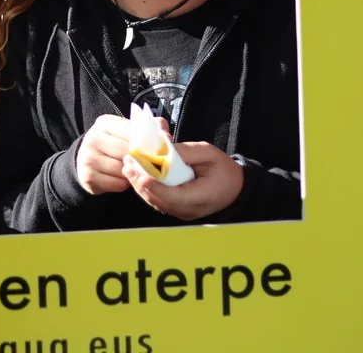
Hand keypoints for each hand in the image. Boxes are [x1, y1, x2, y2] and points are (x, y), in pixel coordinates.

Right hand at [77, 114, 160, 194]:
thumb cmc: (115, 145)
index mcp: (104, 123)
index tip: (157, 150)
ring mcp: (87, 158)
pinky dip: (124, 185)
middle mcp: (93, 138)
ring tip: (134, 171)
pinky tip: (122, 179)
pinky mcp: (88, 176)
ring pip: (123, 169)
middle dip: (141, 160)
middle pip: (127, 152)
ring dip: (132, 173)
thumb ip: (151, 129)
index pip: (132, 132)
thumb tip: (167, 137)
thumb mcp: (128, 132)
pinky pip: (117, 184)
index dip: (147, 142)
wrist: (88, 161)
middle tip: (149, 164)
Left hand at [122, 141, 243, 220]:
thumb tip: (162, 150)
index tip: (142, 175)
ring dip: (140, 185)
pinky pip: (157, 200)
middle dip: (141, 182)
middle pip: (159, 200)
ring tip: (128, 167)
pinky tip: (137, 175)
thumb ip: (186, 152)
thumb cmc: (223, 170)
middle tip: (128, 165)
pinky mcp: (176, 209)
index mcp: (202, 197)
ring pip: (155, 201)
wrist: (234, 188)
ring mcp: (181, 211)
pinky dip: (146, 188)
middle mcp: (189, 209)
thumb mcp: (209, 153)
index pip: (174, 196)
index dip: (156, 186)